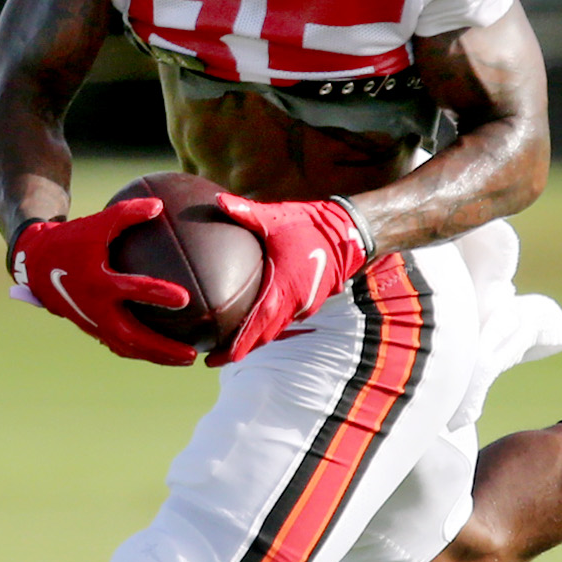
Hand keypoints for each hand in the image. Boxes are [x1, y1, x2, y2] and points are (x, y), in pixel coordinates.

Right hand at [11, 202, 202, 365]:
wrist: (36, 265)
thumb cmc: (70, 240)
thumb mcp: (95, 223)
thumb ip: (126, 213)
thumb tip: (158, 206)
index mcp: (97, 282)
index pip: (131, 290)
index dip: (157, 293)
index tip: (184, 298)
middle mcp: (95, 308)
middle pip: (133, 338)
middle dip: (162, 349)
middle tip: (192, 354)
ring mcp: (93, 323)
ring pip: (128, 348)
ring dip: (156, 356)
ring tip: (186, 359)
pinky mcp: (92, 329)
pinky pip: (121, 346)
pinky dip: (143, 351)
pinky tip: (165, 351)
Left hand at [208, 194, 370, 364]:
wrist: (349, 232)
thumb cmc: (310, 225)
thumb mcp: (274, 217)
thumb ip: (244, 212)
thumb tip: (216, 201)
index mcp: (281, 290)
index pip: (254, 328)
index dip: (233, 348)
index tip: (212, 360)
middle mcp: (293, 304)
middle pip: (261, 338)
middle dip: (237, 351)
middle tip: (212, 358)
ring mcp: (304, 306)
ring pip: (274, 331)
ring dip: (253, 341)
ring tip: (229, 346)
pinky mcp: (310, 302)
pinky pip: (284, 321)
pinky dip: (268, 327)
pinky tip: (255, 322)